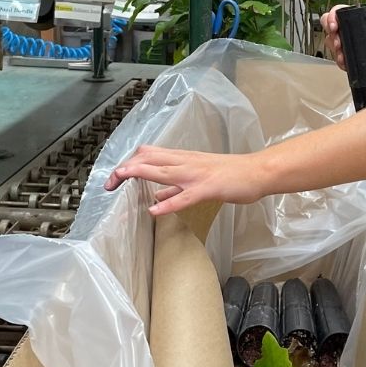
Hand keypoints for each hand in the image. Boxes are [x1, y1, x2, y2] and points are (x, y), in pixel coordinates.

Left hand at [104, 145, 269, 215]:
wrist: (257, 172)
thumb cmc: (231, 175)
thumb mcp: (198, 177)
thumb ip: (176, 186)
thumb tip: (157, 195)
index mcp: (182, 159)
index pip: (148, 155)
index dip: (129, 164)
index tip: (115, 179)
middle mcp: (185, 162)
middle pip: (148, 159)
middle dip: (125, 169)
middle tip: (108, 184)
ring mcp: (196, 174)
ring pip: (162, 171)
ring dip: (138, 174)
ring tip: (119, 181)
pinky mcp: (208, 188)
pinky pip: (184, 196)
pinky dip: (168, 203)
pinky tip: (154, 211)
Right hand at [320, 6, 365, 71]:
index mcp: (357, 20)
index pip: (339, 12)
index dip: (332, 17)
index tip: (334, 25)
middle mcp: (349, 30)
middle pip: (330, 26)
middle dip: (331, 34)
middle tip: (338, 43)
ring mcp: (347, 44)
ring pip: (331, 43)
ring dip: (334, 49)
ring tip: (342, 55)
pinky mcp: (347, 57)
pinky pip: (337, 58)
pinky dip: (339, 61)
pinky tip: (344, 63)